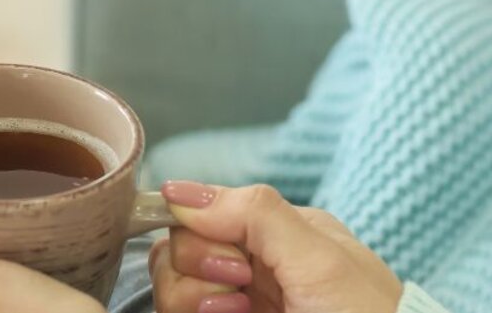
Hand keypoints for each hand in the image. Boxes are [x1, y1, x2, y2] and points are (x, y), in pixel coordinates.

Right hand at [153, 181, 402, 312]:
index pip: (203, 210)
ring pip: (170, 285)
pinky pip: (177, 312)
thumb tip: (178, 191)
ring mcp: (236, 303)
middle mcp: (251, 265)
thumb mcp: (321, 259)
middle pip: (178, 246)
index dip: (199, 231)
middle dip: (197, 267)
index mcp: (277, 232)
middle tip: (240, 290)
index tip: (235, 262)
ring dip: (190, 298)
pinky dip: (190, 312)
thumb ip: (255, 214)